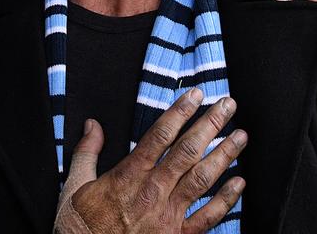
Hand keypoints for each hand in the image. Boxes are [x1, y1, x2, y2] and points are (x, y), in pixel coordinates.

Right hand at [54, 88, 245, 232]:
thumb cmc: (81, 225)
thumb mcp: (74, 184)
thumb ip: (85, 152)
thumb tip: (92, 125)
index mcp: (128, 175)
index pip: (160, 136)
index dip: (180, 113)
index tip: (195, 95)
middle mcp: (152, 191)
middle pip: (187, 151)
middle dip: (210, 125)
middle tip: (227, 106)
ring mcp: (167, 215)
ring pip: (202, 179)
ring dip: (224, 155)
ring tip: (241, 136)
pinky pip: (206, 218)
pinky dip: (226, 201)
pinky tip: (239, 183)